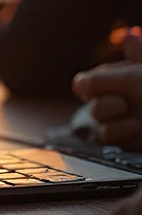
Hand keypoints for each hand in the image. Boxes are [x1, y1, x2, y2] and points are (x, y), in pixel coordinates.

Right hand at [72, 28, 141, 145]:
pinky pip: (110, 141)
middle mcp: (130, 95)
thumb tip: (78, 82)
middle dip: (106, 103)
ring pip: (100, 123)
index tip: (99, 87)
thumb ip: (102, 79)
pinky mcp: (134, 140)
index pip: (95, 78)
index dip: (92, 83)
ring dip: (115, 122)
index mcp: (131, 74)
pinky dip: (123, 134)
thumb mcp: (137, 77)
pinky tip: (139, 130)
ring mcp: (131, 118)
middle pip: (93, 101)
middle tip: (125, 102)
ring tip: (137, 120)